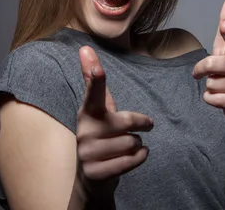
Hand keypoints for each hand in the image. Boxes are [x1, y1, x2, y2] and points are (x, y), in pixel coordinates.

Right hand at [76, 46, 152, 196]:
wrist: (91, 177)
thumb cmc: (100, 134)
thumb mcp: (98, 107)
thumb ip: (94, 81)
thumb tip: (84, 47)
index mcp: (88, 112)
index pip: (93, 92)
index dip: (96, 79)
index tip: (98, 68)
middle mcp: (84, 131)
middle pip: (127, 122)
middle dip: (140, 125)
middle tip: (140, 128)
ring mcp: (87, 153)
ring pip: (132, 143)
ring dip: (138, 145)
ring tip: (125, 147)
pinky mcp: (96, 172)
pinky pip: (131, 160)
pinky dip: (139, 158)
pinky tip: (131, 157)